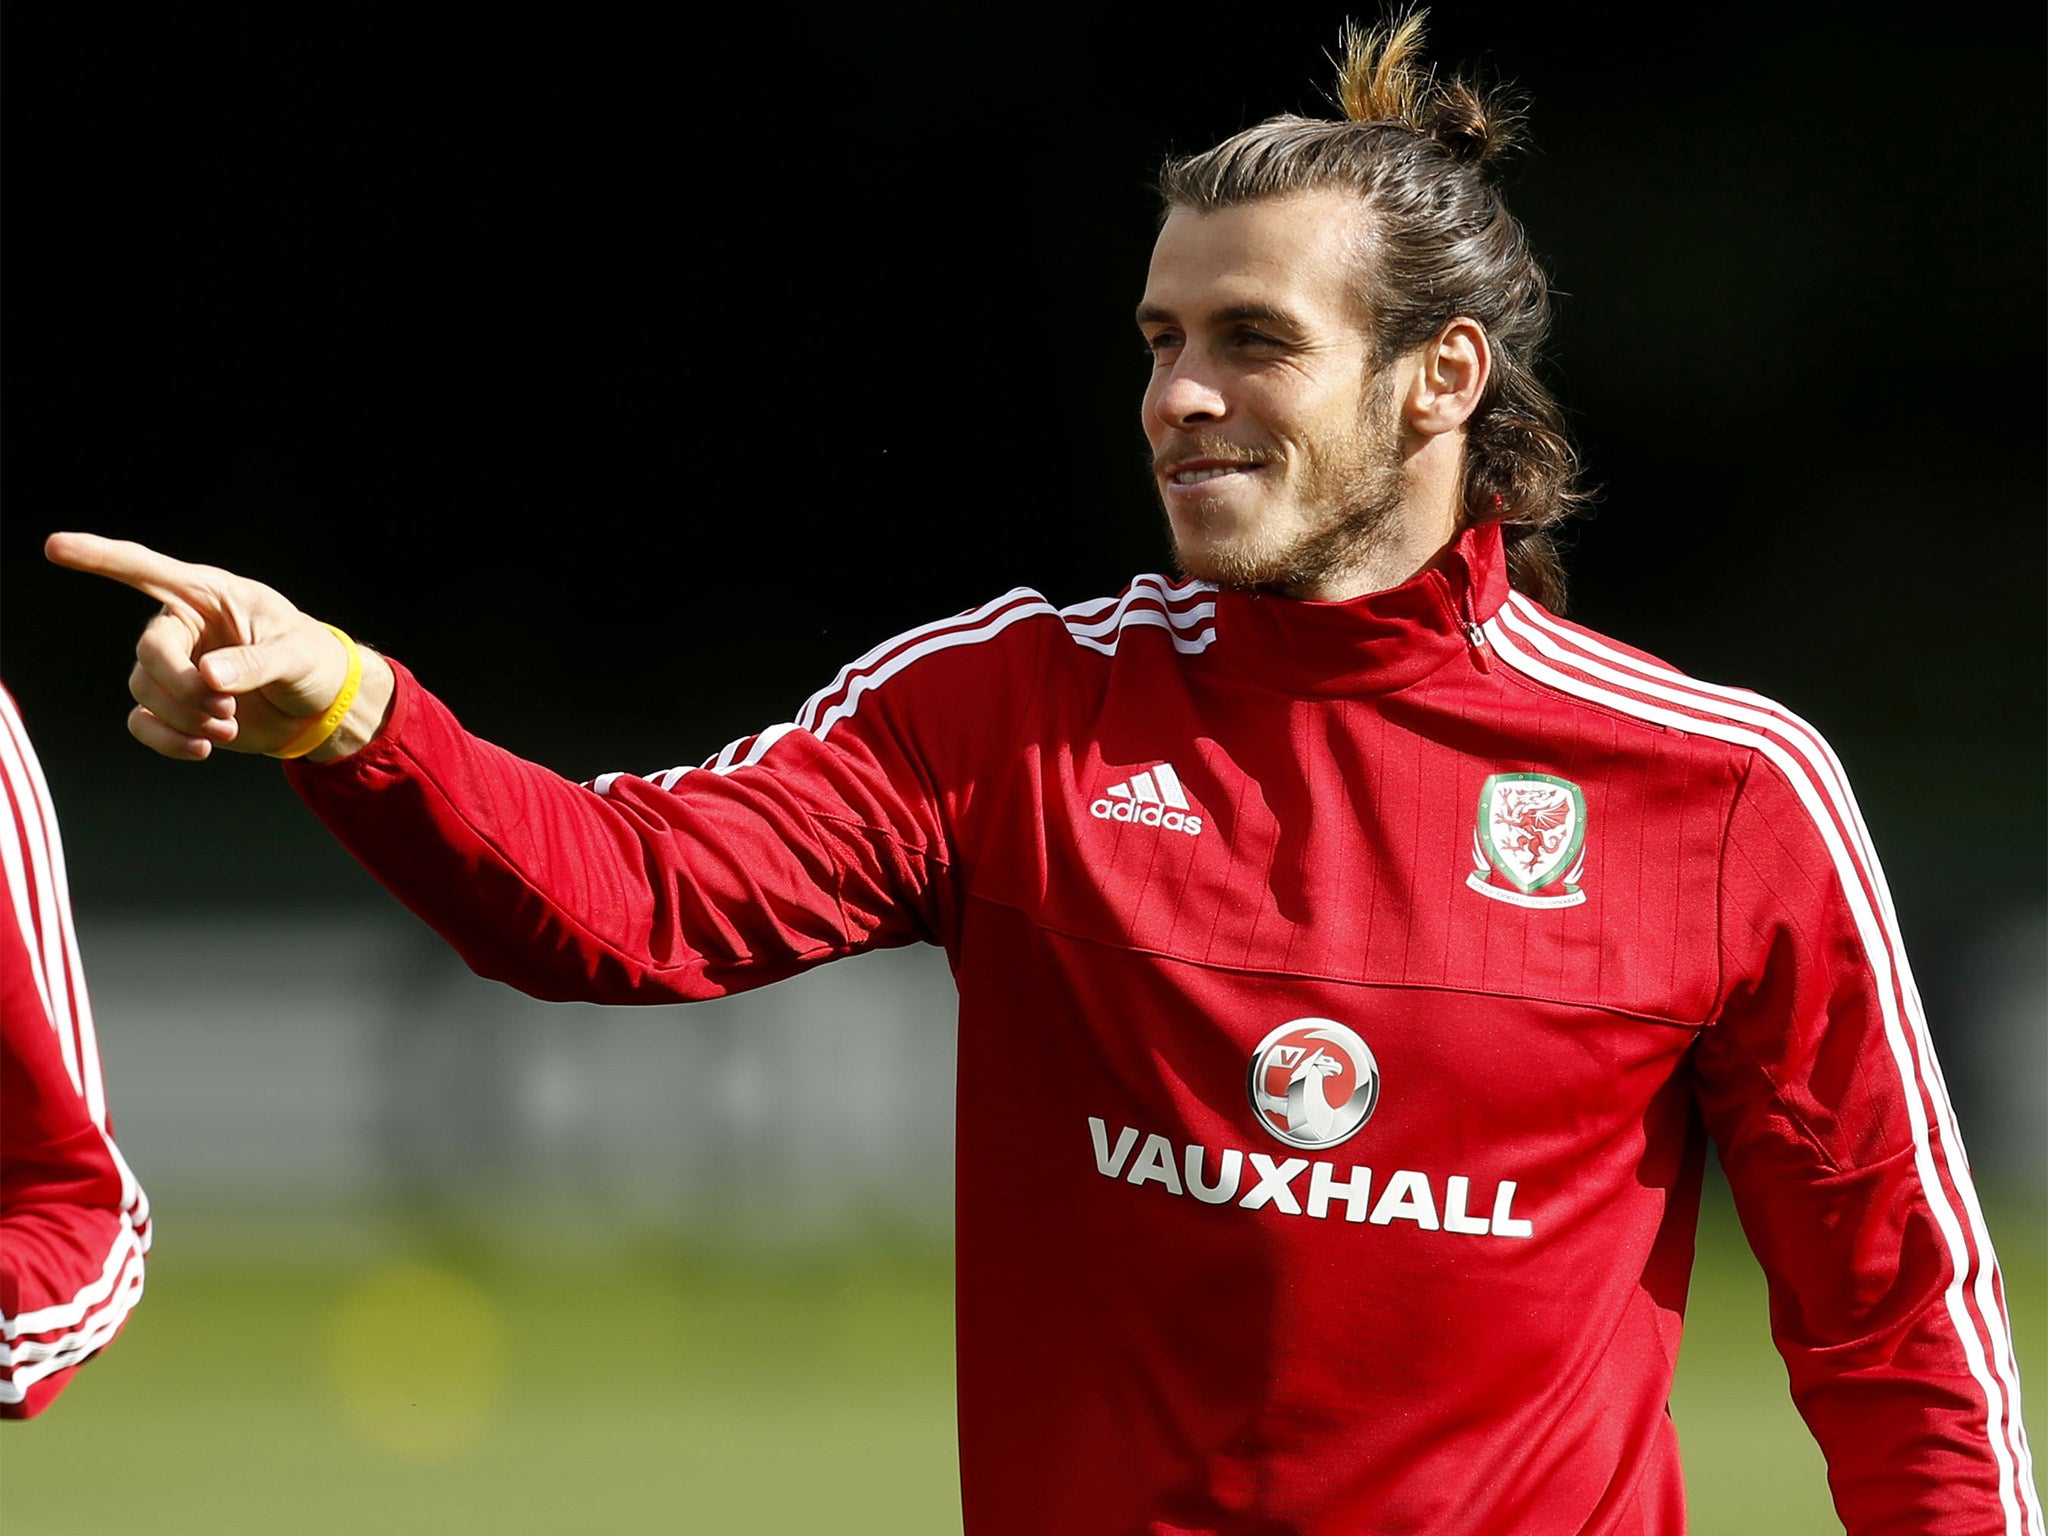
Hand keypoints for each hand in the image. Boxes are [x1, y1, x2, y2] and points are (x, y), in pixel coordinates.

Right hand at [43, 532, 389, 760]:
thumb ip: (254, 662)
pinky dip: (167, 740)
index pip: (146, 570)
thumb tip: (208, 676)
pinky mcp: (174, 706)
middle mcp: (182, 627)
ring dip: (184, 716)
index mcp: (208, 596)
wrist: (317, 705)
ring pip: (144, 690)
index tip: (56, 546)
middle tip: (224, 708)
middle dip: (180, 685)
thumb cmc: (310, 660)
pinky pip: (142, 723)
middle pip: (149, 650)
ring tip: (228, 725)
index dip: (100, 557)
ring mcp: (173, 668)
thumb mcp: (295, 655)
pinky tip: (202, 748)